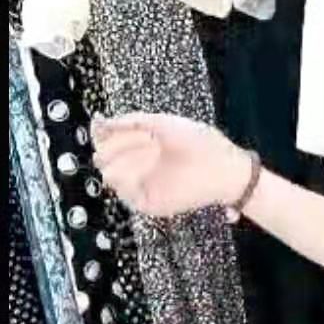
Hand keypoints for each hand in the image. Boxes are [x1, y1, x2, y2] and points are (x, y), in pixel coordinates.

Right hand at [92, 113, 246, 218]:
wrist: (223, 168)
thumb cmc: (199, 142)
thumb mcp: (162, 123)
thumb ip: (130, 121)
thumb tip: (100, 121)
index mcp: (142, 143)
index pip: (109, 140)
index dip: (103, 134)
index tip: (100, 126)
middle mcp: (139, 164)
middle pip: (105, 158)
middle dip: (110, 149)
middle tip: (123, 142)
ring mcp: (143, 183)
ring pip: (111, 176)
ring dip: (120, 163)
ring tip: (143, 156)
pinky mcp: (149, 202)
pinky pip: (125, 195)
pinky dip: (127, 182)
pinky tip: (141, 171)